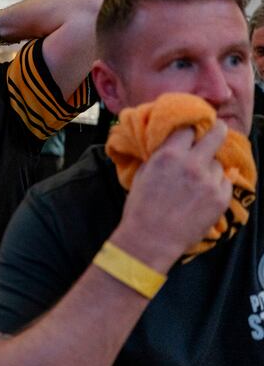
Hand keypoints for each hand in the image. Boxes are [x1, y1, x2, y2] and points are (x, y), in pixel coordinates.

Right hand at [113, 123, 231, 271]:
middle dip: (217, 131)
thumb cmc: (141, 208)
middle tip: (215, 133)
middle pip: (217, 134)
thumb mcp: (144, 173)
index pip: (188, 127)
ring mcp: (209, 181)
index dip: (190, 129)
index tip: (192, 131)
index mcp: (169, 155)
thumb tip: (171, 144)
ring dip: (210, 168)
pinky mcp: (221, 198)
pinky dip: (216, 186)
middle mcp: (192, 164)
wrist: (151, 238)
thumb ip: (160, 155)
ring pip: (218, 163)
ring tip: (197, 182)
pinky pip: (224, 183)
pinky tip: (202, 196)